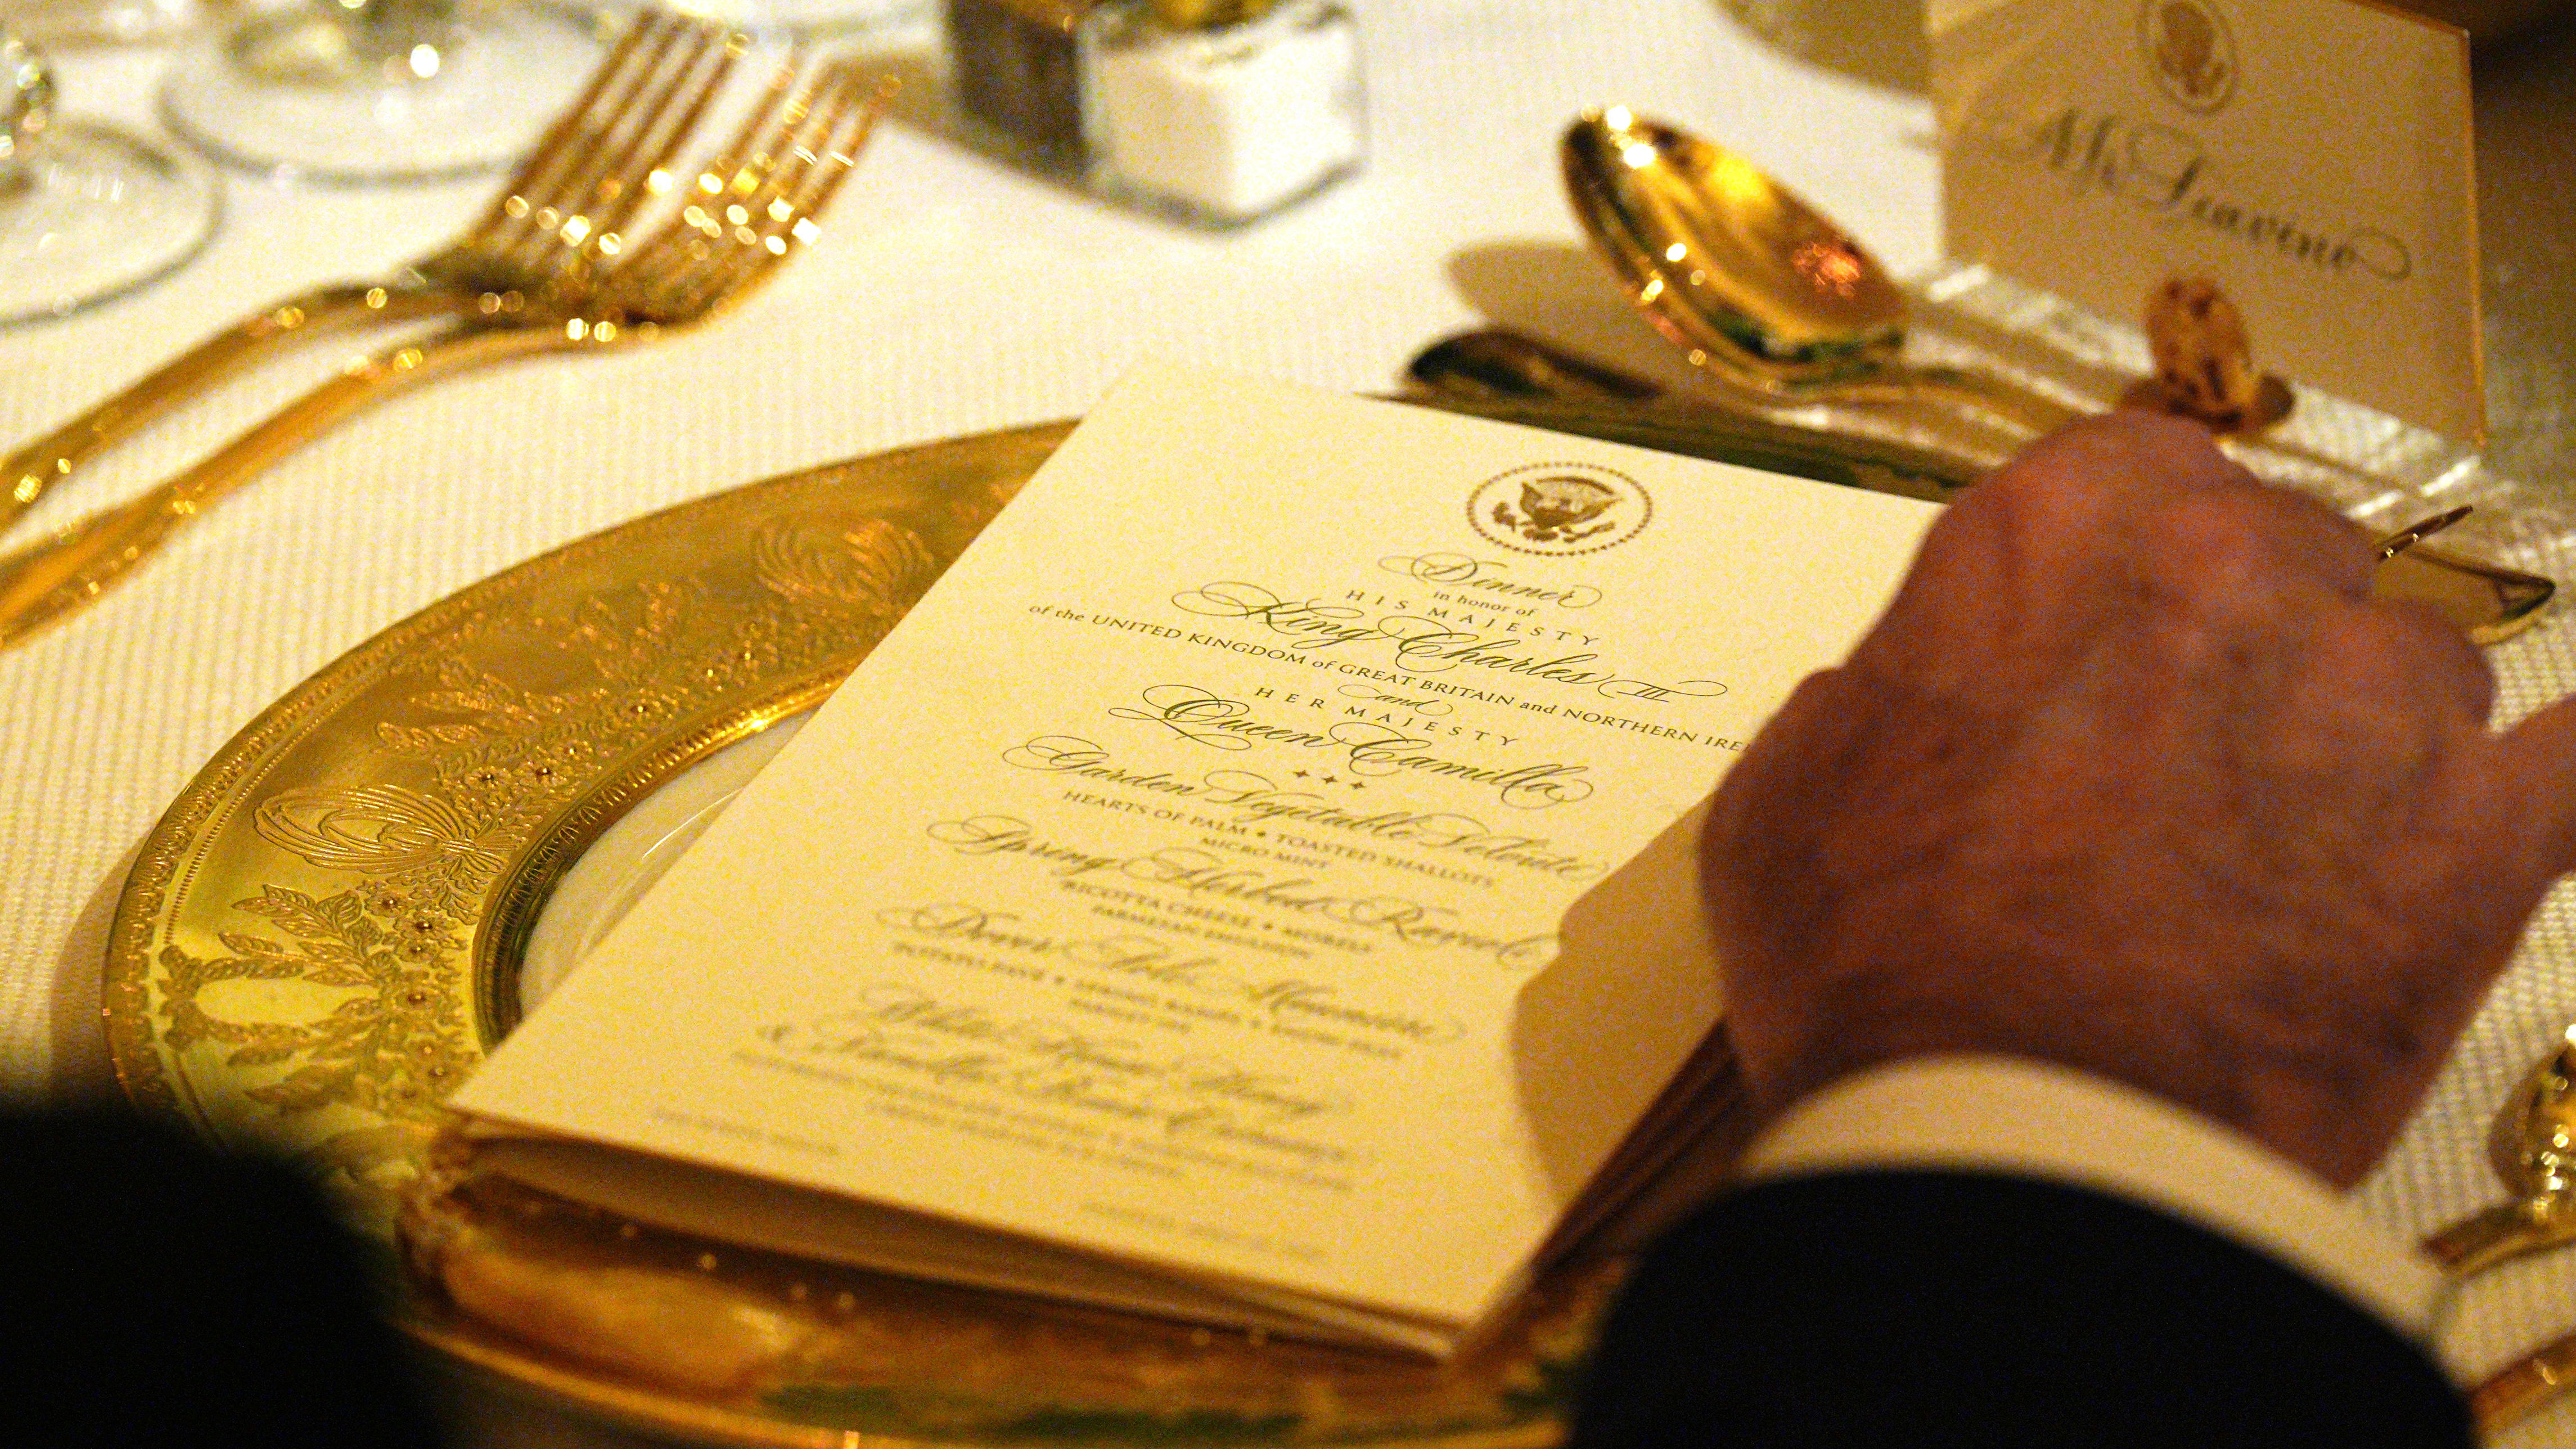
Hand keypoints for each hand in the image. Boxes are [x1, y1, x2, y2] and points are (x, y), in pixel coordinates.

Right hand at [1703, 411, 2575, 1187]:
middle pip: (2298, 556)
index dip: (2139, 556)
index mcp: (2053, 534)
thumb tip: (1918, 693)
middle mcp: (2230, 572)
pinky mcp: (2489, 832)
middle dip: (2258, 642)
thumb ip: (1878, 696)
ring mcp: (2376, 697)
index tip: (2125, 627)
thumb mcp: (1788, 795)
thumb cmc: (1873, 973)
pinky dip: (2546, 787)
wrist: (2011, 1145)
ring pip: (2422, 667)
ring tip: (2298, 868)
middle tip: (2197, 765)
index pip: (2149, 466)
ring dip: (2372, 741)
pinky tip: (2502, 823)